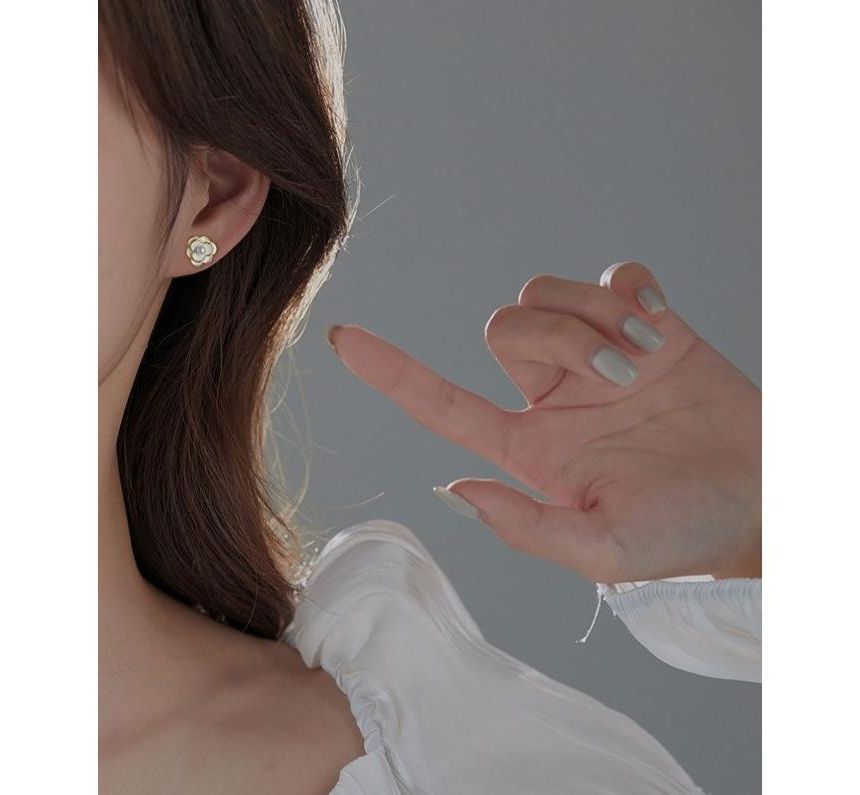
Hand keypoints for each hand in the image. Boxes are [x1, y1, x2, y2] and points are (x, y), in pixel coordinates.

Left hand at [326, 262, 760, 582]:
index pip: (442, 404)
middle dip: (559, 337)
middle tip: (620, 377)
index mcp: (531, 447)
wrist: (764, 498)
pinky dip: (633, 292)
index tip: (340, 338)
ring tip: (648, 361)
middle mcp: (554, 395)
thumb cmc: (687, 534)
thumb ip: (527, 527)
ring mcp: (599, 356)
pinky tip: (661, 329)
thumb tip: (452, 489)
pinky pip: (616, 275)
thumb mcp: (606, 552)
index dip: (390, 371)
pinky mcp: (649, 326)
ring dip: (599, 318)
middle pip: (505, 323)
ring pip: (553, 293)